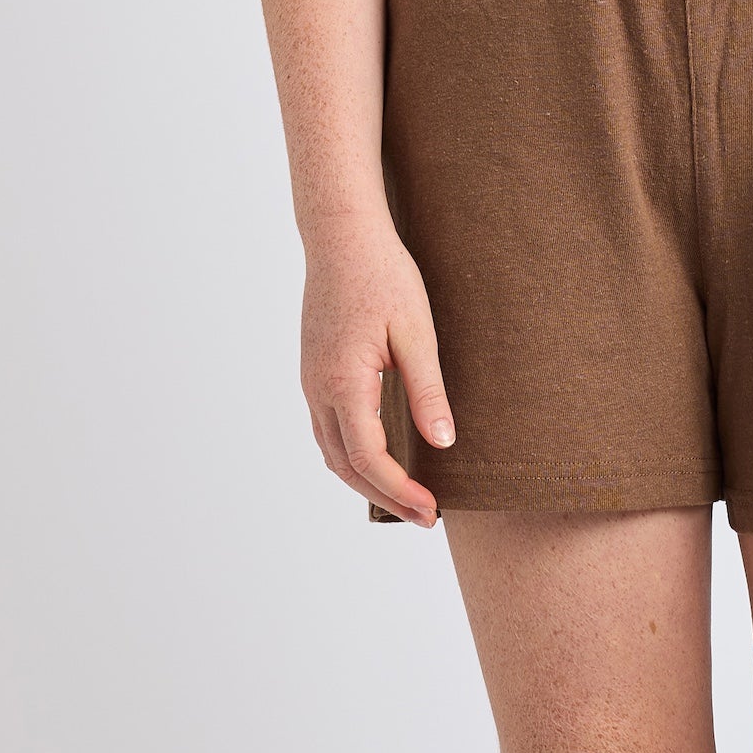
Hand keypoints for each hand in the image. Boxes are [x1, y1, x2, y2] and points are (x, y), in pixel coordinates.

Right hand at [302, 210, 452, 523]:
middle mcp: (318, 389)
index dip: (401, 491)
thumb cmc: (383, 276)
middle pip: (345, 466)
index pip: (369, 459)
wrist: (341, 236)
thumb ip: (427, 391)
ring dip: (366, 481)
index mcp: (343, 383)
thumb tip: (442, 442)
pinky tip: (380, 458)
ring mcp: (310, 382)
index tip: (433, 510)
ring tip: (406, 497)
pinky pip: (327, 429)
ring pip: (331, 451)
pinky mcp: (313, 372)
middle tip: (425, 516)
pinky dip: (352, 456)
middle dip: (385, 497)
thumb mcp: (416, 333)